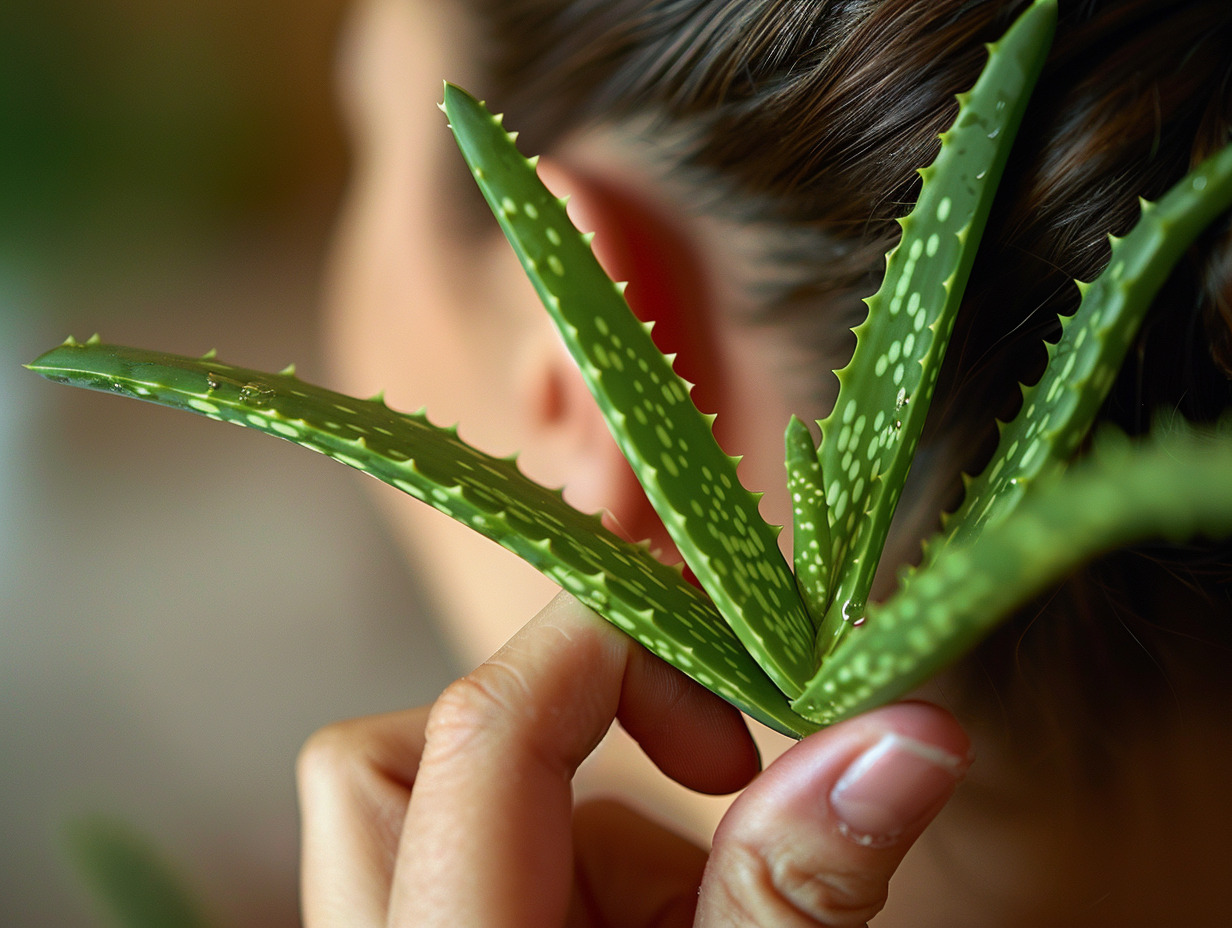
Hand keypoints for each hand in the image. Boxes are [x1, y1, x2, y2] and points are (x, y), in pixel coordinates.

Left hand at [297, 592, 970, 926]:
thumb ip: (799, 884)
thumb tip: (915, 730)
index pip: (486, 730)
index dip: (616, 638)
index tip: (745, 654)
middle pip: (387, 755)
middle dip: (552, 731)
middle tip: (696, 783)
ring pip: (447, 801)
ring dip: (598, 831)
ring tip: (697, 920)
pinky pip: (483, 852)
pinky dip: (584, 871)